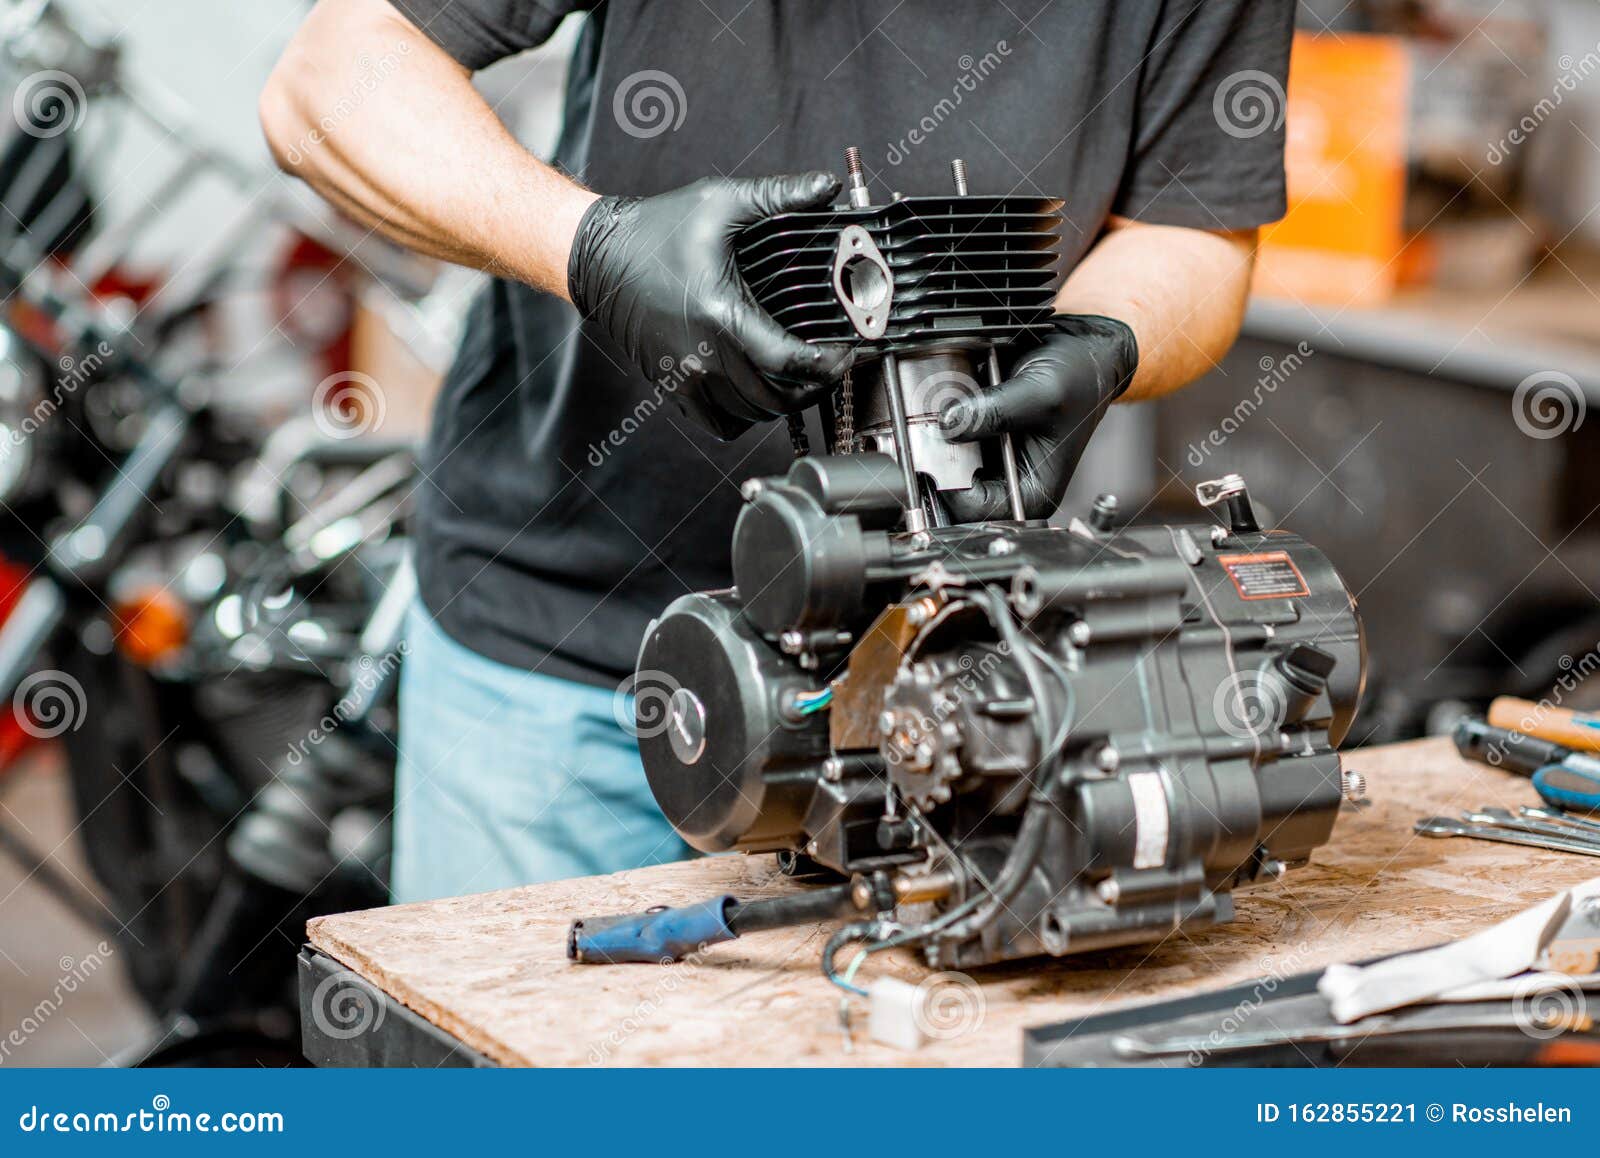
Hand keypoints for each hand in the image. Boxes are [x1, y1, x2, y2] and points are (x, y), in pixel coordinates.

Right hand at [567, 174, 853, 439]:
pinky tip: (760, 390)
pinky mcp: (674, 387)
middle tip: (831, 364)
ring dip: (784, 402)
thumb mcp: (720, 202)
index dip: (827, 364)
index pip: (789, 362)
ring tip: (801, 376)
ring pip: (754, 415)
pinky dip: (748, 415)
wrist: (600, 256)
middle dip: (815, 386)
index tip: (846, 353)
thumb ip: (778, 195)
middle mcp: (703, 355)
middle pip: (777, 398)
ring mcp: (687, 377)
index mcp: (720, 314)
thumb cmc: (657, 230)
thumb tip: (824, 184)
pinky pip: (722, 424)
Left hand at [940, 315, 1137, 520]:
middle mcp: (1009, 479)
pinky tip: (948, 397)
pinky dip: (940, 416)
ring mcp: (991, 456)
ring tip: (941, 408)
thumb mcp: (1041, 395)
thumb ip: (994, 413)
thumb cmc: (1080, 379)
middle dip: (938, 457)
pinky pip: (946, 434)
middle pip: (955, 487)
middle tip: (928, 428)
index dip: (949, 486)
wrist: (1082, 345)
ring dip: (935, 435)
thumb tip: (949, 425)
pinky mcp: (979, 434)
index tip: (931, 457)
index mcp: (1033, 492)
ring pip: (945, 459)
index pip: (975, 509)